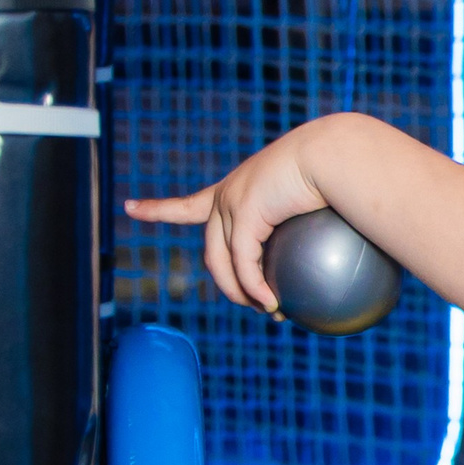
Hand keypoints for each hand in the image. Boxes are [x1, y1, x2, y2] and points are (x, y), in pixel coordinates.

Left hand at [125, 127, 330, 314]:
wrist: (333, 154)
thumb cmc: (334, 177)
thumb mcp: (316, 205)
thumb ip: (309, 233)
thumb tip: (331, 264)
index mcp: (236, 190)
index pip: (189, 205)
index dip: (158, 209)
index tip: (129, 207)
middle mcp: (226, 195)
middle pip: (212, 253)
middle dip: (228, 285)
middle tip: (256, 305)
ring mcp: (230, 204)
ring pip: (222, 264)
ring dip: (242, 294)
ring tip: (268, 310)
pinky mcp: (243, 213)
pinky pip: (245, 264)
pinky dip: (257, 288)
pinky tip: (273, 305)